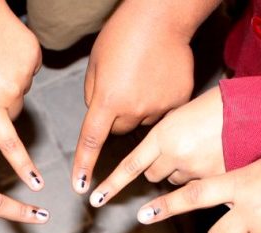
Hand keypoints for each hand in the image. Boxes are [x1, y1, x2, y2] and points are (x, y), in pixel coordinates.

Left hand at [0, 0, 42, 190]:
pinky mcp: (34, 56)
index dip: (22, 165)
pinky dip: (16, 63)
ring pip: (19, 89)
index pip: (8, 143)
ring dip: (6, 80)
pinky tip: (0, 48)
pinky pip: (28, 69)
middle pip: (12, 112)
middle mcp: (10, 92)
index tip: (37, 182)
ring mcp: (25, 73)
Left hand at [72, 0, 196, 193]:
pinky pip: (164, 114)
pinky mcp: (179, 102)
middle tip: (123, 88)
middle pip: (120, 131)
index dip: (85, 165)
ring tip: (143, 79)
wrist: (162, 17)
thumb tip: (101, 119)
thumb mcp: (96, 65)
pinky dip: (160, 102)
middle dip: (118, 117)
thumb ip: (95, 97)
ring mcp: (159, 108)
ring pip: (143, 123)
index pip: (91, 141)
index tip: (81, 188)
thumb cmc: (123, 35)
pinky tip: (159, 79)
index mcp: (108, 100)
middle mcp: (134, 109)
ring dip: (140, 109)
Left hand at [89, 86, 222, 204]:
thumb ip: (164, 131)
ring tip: (198, 148)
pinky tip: (212, 158)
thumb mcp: (181, 110)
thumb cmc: (216, 100)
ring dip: (179, 171)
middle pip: (153, 175)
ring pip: (175, 181)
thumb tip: (155, 147)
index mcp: (163, 135)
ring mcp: (197, 170)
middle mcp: (176, 157)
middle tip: (173, 149)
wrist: (254, 105)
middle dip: (157, 166)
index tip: (96, 199)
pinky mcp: (216, 179)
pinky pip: (198, 186)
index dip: (112, 185)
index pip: (130, 166)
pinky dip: (200, 177)